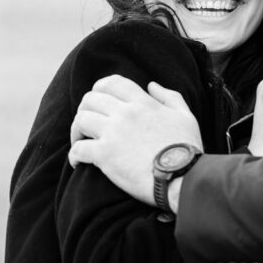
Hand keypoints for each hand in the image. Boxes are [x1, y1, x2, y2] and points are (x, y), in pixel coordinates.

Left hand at [69, 75, 202, 206]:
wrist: (184, 178)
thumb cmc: (188, 150)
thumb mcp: (186, 117)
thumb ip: (170, 97)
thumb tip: (152, 85)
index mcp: (143, 103)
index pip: (113, 83)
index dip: (100, 89)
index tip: (99, 101)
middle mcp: (125, 114)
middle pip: (90, 99)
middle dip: (85, 109)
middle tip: (87, 124)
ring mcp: (114, 133)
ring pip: (80, 120)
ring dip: (76, 130)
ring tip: (80, 141)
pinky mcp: (105, 156)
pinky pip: (78, 149)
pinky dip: (74, 156)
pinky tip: (78, 163)